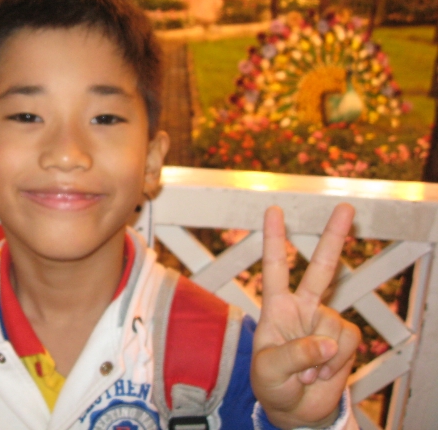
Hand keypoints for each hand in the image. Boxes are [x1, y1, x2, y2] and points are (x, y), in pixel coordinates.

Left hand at [251, 204, 360, 428]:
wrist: (296, 410)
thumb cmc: (272, 385)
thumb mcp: (269, 371)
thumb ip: (294, 354)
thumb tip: (327, 343)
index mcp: (276, 307)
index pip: (274, 267)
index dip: (274, 239)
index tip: (273, 209)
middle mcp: (302, 308)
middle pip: (320, 269)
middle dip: (334, 237)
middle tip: (346, 207)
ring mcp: (324, 322)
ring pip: (334, 326)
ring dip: (322, 356)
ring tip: (306, 371)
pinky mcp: (344, 340)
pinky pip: (346, 344)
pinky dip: (336, 362)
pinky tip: (322, 372)